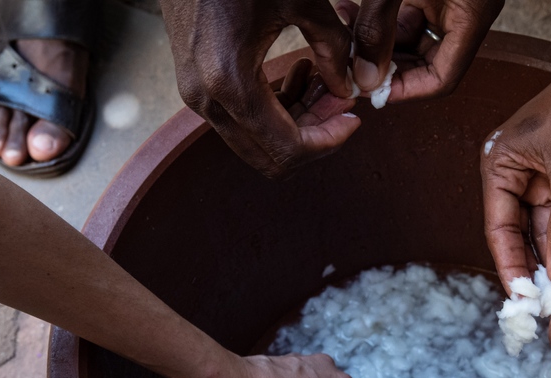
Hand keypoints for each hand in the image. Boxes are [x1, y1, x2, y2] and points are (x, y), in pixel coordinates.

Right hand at [160, 0, 359, 176]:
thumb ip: (332, 47)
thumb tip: (350, 89)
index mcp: (231, 82)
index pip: (287, 148)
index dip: (328, 142)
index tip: (353, 118)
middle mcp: (208, 99)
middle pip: (270, 157)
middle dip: (314, 137)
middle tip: (341, 102)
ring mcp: (197, 96)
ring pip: (257, 141)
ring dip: (297, 122)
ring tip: (324, 81)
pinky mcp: (198, 86)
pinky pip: (243, 119)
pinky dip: (277, 109)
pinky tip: (299, 73)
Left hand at [336, 0, 502, 99]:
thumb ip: (378, 26)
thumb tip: (364, 76)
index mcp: (473, 15)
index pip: (443, 78)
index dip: (405, 91)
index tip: (371, 90)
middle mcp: (466, 13)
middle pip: (426, 63)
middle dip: (385, 65)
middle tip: (350, 64)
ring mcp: (451, 0)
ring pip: (412, 39)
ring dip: (377, 41)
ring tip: (344, 30)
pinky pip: (408, 15)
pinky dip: (382, 19)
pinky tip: (351, 12)